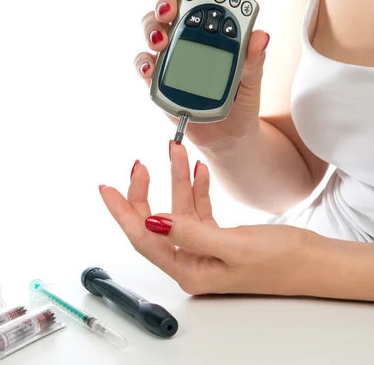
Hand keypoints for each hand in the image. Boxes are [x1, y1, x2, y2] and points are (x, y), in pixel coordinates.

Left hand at [99, 141, 315, 295]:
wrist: (315, 263)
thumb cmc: (281, 263)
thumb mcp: (232, 247)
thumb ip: (189, 233)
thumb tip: (151, 221)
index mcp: (188, 270)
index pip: (143, 237)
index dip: (122, 211)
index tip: (106, 189)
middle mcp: (191, 261)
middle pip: (155, 222)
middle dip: (145, 191)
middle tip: (138, 165)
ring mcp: (203, 248)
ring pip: (178, 209)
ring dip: (177, 179)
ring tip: (175, 150)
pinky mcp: (217, 238)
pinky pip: (198, 208)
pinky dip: (196, 188)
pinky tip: (196, 169)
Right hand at [134, 0, 269, 148]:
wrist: (228, 138)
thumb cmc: (242, 103)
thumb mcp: (253, 80)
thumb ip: (253, 59)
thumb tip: (260, 36)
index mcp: (212, 30)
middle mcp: (188, 38)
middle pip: (167, 8)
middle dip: (164, 2)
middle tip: (169, 10)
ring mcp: (170, 58)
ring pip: (151, 31)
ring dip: (151, 30)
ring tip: (159, 41)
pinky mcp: (158, 81)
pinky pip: (144, 65)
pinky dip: (143, 63)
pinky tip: (149, 68)